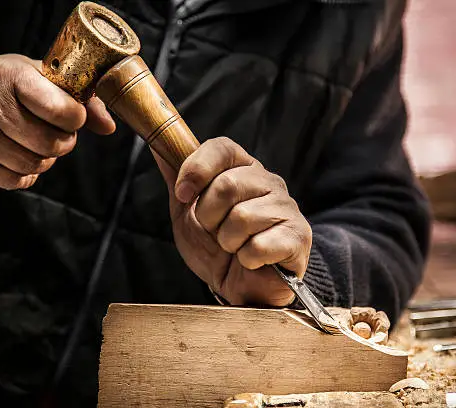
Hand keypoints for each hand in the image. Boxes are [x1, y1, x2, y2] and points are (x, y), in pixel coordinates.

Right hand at [0, 54, 115, 188]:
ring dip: (44, 159)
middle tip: (54, 133)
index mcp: (11, 77)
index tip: (71, 116)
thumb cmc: (9, 86)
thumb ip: (83, 100)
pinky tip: (14, 155)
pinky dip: (24, 174)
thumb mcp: (44, 77)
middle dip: (62, 142)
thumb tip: (108, 127)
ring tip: (33, 142)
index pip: (63, 111)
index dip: (76, 119)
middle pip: (52, 145)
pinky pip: (15, 181)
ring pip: (34, 165)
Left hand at [153, 137, 311, 306]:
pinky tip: (252, 260)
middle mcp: (269, 183)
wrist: (241, 289)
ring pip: (242, 217)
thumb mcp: (187, 212)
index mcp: (244, 170)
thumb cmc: (216, 249)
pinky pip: (259, 245)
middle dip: (209, 217)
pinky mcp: (298, 237)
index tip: (183, 195)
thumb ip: (177, 179)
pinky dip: (247, 259)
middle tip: (215, 232)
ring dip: (228, 242)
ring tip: (235, 248)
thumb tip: (157, 146)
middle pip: (228, 184)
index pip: (223, 148)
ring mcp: (287, 208)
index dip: (197, 169)